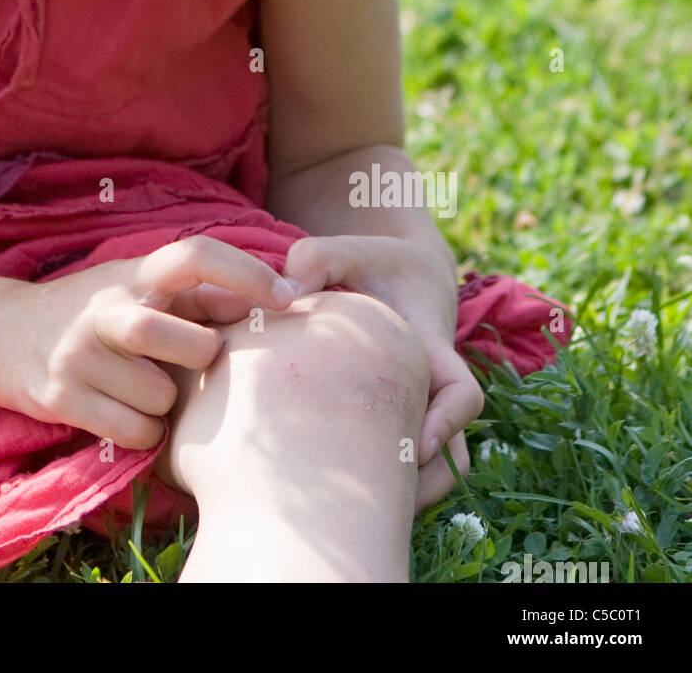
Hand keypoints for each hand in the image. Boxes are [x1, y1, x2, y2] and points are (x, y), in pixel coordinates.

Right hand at [0, 237, 299, 452]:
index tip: (289, 297)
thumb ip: (196, 295)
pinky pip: (135, 431)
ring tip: (146, 389)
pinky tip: (125, 413)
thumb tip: (270, 298)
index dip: (247, 273)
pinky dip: (145, 434)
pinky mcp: (62, 397)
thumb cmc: (93, 312)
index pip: (196, 255)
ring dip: (167, 404)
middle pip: (187, 341)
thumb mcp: (136, 288)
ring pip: (162, 397)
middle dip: (202, 360)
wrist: (1, 334)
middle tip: (191, 361)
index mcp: (133, 273)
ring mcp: (80, 353)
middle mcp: (106, 307)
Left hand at [280, 234, 484, 475]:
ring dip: (398, 489)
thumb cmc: (373, 263)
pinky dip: (372, 476)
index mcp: (430, 350)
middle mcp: (430, 389)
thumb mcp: (352, 248)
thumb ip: (318, 258)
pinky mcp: (394, 417)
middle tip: (362, 496)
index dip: (446, 423)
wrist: (396, 270)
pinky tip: (318, 479)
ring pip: (428, 469)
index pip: (462, 396)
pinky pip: (396, 461)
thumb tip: (285, 295)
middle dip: (417, 481)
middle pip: (450, 455)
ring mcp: (416, 407)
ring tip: (339, 500)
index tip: (415, 442)